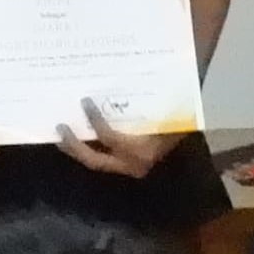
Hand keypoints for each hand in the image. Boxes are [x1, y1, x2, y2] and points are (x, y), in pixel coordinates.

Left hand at [53, 99, 181, 176]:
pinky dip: (90, 148)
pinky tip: (79, 136)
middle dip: (74, 146)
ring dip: (77, 150)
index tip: (84, 102)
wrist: (193, 138)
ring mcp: (129, 168)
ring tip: (60, 135)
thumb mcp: (167, 113)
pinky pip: (103, 158)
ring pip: (96, 162)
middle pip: (94, 160)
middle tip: (59, 128)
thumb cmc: (181, 122)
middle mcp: (133, 164)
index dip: (95, 121)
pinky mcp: (127, 165)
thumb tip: (121, 84)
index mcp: (141, 151)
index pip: (110, 138)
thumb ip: (149, 104)